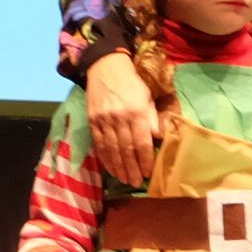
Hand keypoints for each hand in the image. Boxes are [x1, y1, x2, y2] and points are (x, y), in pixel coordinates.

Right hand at [86, 53, 157, 185]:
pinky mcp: (92, 121)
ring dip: (118, 168)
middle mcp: (119, 118)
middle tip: (136, 182)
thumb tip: (158, 139)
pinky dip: (105, 158)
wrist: (106, 68)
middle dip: (131, 169)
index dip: (145, 160)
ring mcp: (103, 121)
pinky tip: (111, 168)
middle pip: (126, 149)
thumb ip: (152, 119)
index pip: (141, 142)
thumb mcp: (147, 97)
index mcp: (136, 112)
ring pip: (111, 150)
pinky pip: (99, 144)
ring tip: (125, 179)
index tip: (148, 173)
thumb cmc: (132, 84)